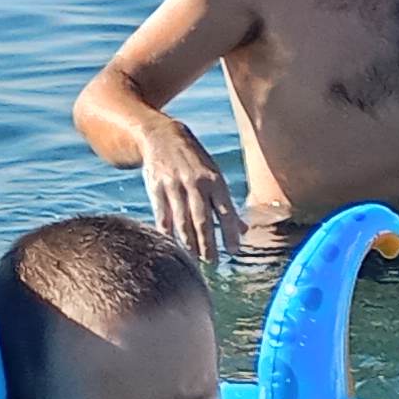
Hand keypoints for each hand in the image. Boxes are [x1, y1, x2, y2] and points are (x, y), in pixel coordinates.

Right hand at [137, 119, 242, 263]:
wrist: (161, 135)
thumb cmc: (194, 160)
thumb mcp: (214, 174)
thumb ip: (226, 203)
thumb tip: (243, 230)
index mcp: (214, 179)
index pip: (225, 210)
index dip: (230, 232)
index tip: (234, 252)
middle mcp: (195, 182)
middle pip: (203, 219)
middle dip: (209, 244)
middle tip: (214, 264)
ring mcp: (174, 185)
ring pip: (182, 220)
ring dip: (189, 243)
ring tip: (195, 261)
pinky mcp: (155, 187)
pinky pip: (163, 215)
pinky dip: (168, 232)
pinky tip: (173, 246)